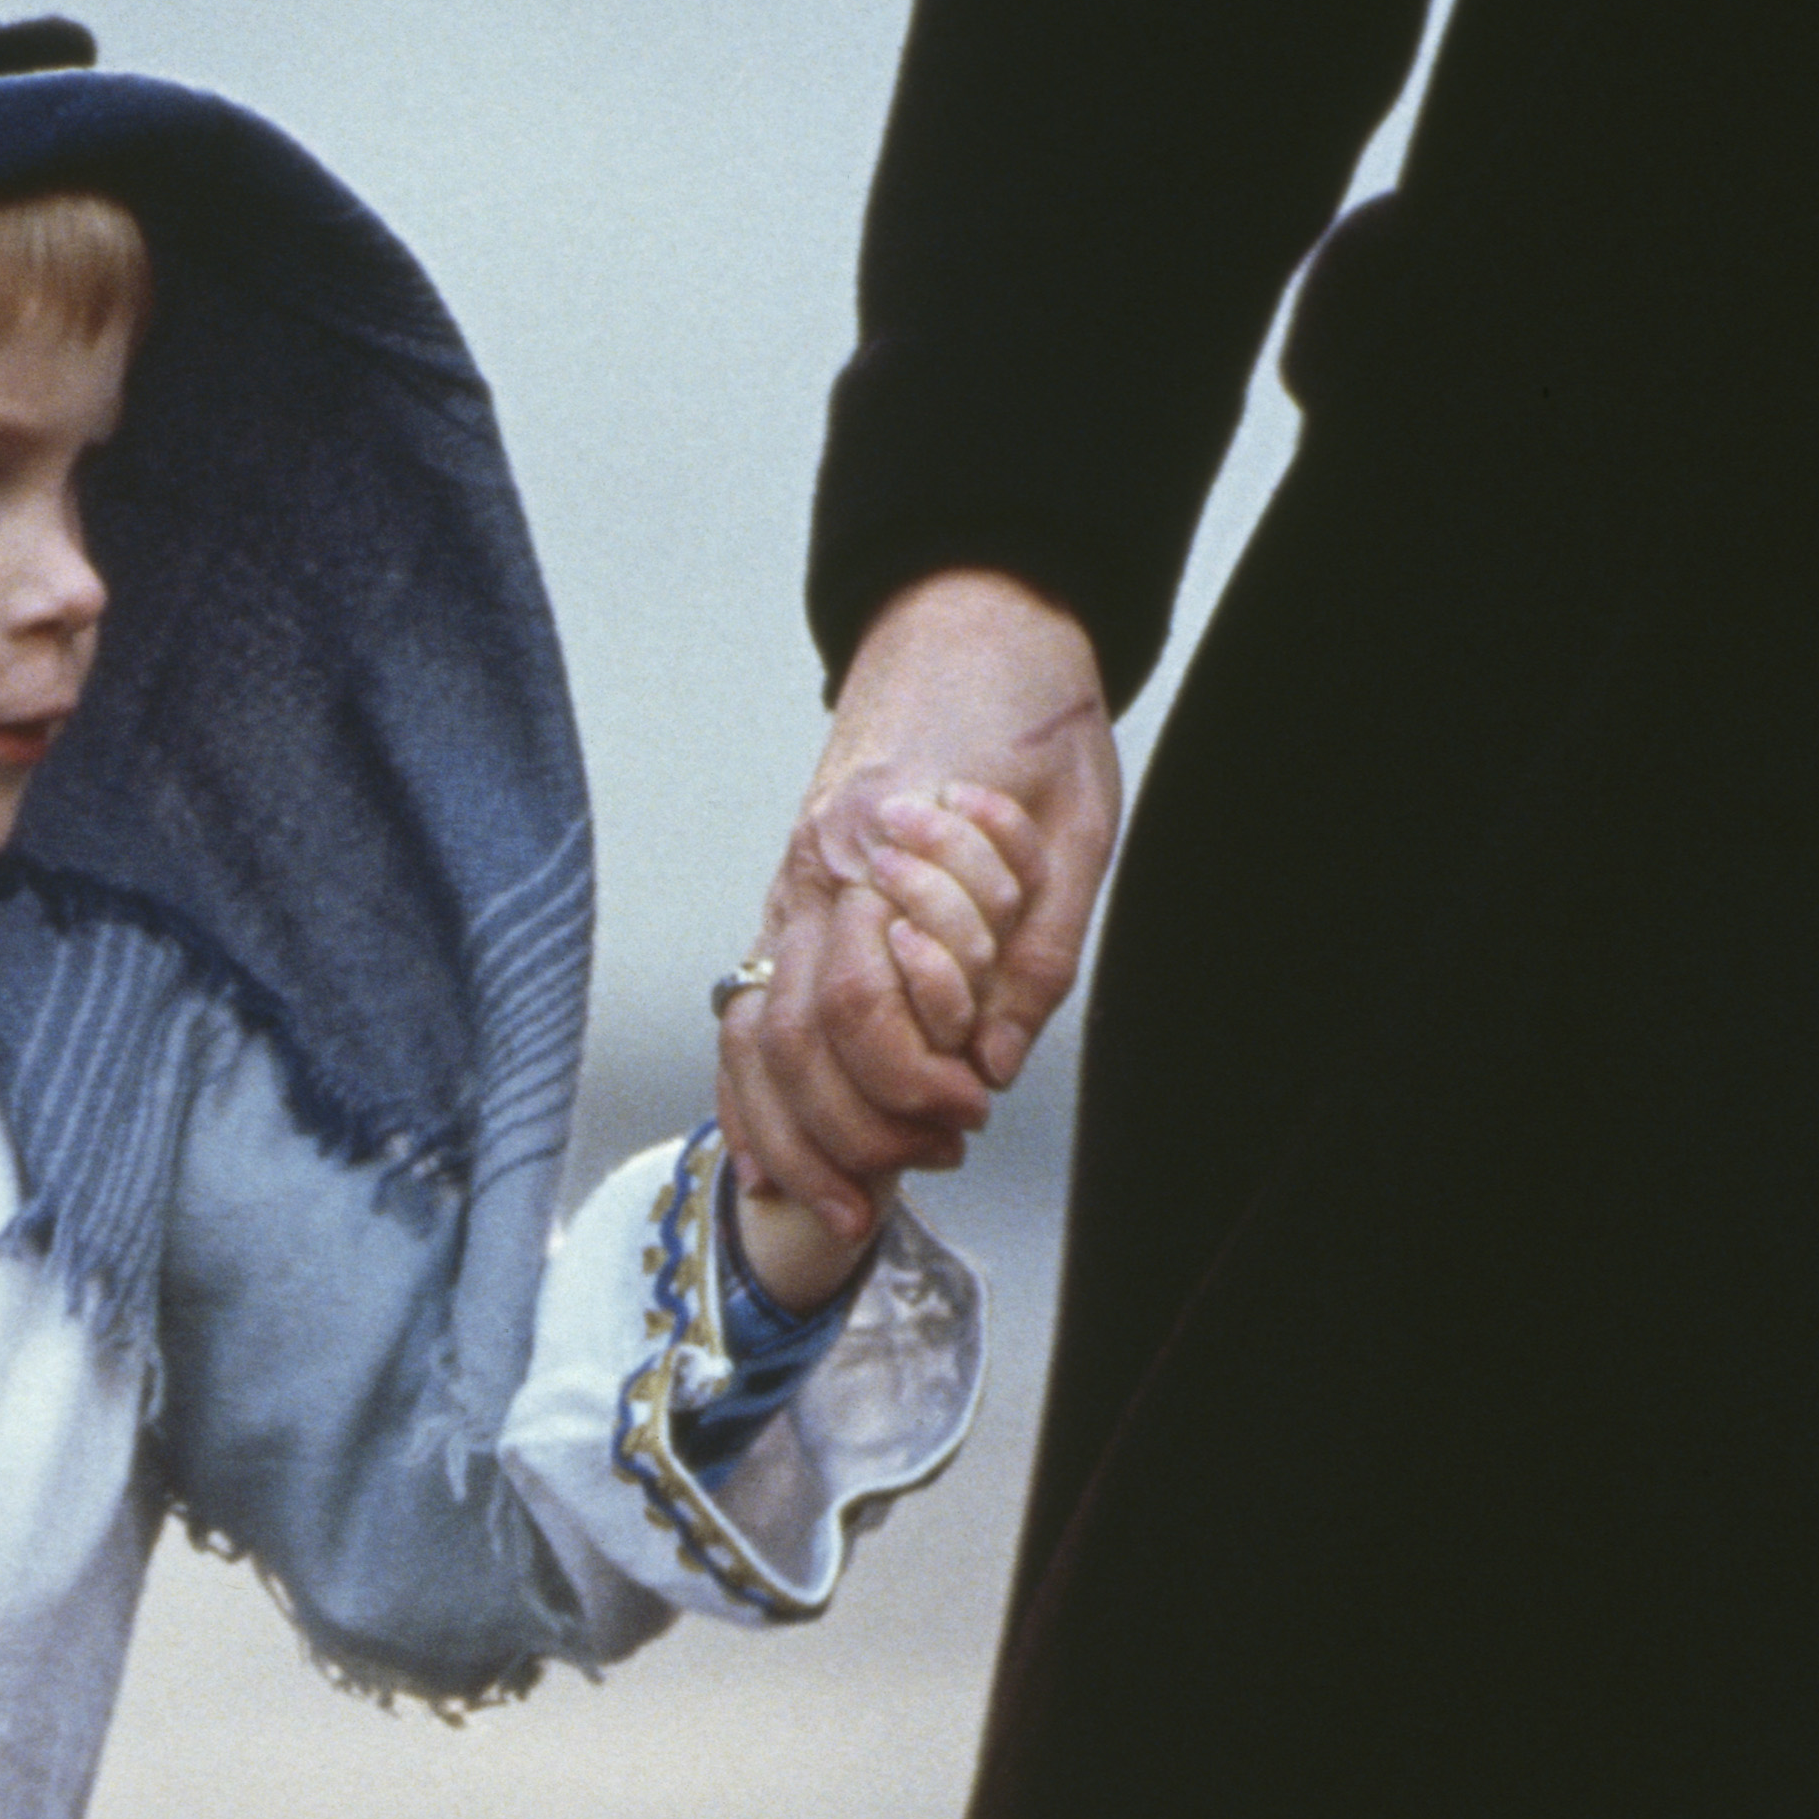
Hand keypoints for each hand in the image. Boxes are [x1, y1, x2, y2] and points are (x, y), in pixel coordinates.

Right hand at [718, 568, 1121, 1251]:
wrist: (971, 616)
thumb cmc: (1029, 708)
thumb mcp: (1077, 821)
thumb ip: (1036, 947)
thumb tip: (992, 1061)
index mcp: (882, 841)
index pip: (860, 996)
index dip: (909, 1075)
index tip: (974, 1106)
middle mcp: (815, 871)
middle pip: (793, 1035)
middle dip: (859, 1123)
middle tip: (938, 1153)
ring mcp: (788, 889)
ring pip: (751, 1039)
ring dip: (800, 1136)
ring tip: (854, 1201)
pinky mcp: (787, 907)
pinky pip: (742, 1020)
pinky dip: (751, 1101)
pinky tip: (775, 1164)